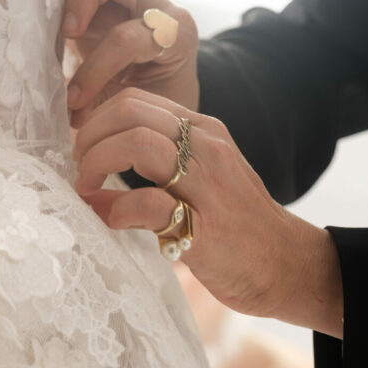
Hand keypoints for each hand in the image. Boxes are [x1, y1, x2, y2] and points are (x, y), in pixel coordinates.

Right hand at [62, 0, 199, 125]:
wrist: (164, 98)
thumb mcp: (138, 113)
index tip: (73, 100)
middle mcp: (156, 4)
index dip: (94, 70)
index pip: (125, 37)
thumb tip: (67, 116)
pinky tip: (53, 8)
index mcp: (175, 35)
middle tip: (65, 33)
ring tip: (58, 22)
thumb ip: (110, 109)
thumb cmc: (152, 110)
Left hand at [73, 86, 343, 337]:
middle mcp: (206, 148)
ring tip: (86, 187)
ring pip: (136, 143)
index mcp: (204, 132)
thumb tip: (92, 187)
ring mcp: (206, 184)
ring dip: (96, 162)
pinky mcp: (202, 227)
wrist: (287, 266)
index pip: (137, 100)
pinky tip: (109, 220)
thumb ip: (154, 175)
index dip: (98, 121)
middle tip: (79, 169)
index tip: (84, 151)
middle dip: (90, 137)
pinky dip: (116, 210)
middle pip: (131, 111)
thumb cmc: (238, 228)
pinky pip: (146, 203)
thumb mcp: (200, 184)